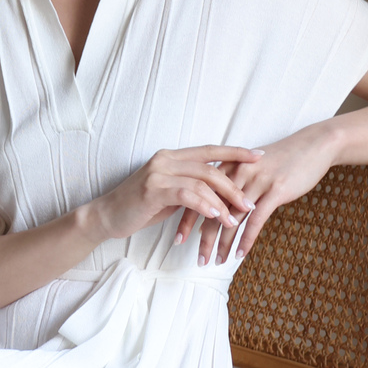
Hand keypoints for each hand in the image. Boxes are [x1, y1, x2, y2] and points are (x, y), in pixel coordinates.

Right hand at [81, 145, 260, 260]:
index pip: (210, 150)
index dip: (236, 151)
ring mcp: (159, 173)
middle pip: (210, 167)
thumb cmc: (140, 206)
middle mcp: (166, 159)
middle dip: (234, 185)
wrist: (108, 216)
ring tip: (235, 218)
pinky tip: (216, 216)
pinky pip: (187, 195)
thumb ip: (190, 188)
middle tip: (250, 202)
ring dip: (222, 201)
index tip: (259, 156)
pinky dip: (205, 205)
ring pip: (202, 182)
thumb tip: (218, 194)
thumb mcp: (169, 194)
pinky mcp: (153, 189)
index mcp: (172, 156)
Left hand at [197, 123, 340, 260]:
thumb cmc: (280, 159)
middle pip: (212, 210)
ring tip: (216, 261)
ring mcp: (255, 182)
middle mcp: (236, 173)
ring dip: (222, 244)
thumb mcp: (250, 167)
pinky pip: (254, 220)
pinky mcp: (274, 191)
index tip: (178, 239)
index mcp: (227, 166)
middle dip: (202, 238)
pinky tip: (239, 255)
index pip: (199, 196)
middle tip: (197, 259)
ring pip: (231, 218)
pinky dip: (245, 240)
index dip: (187, 218)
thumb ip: (232, 186)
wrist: (311, 145)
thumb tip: (216, 212)